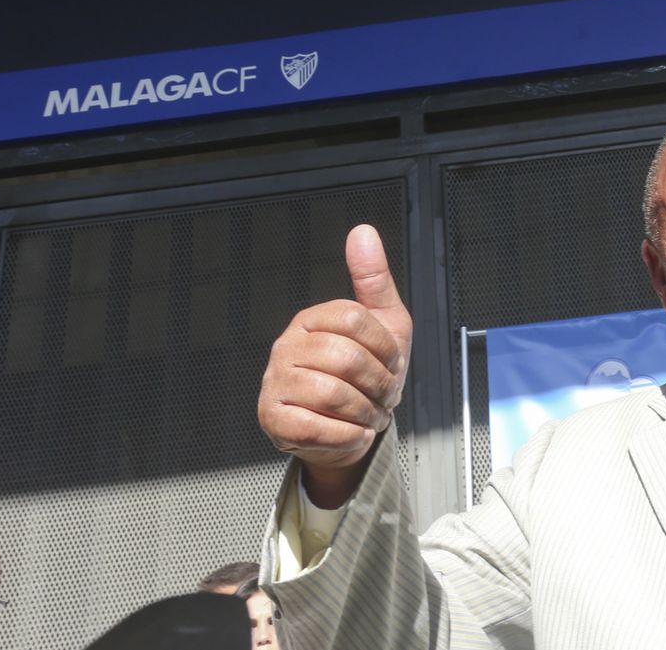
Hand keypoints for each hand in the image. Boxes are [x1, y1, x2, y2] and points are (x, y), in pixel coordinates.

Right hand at [257, 224, 412, 505]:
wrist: (349, 427)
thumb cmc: (367, 374)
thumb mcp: (383, 322)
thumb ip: (373, 278)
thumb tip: (362, 232)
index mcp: (312, 319)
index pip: (354, 319)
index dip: (385, 347)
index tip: (393, 363)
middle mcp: (287, 346)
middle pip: (347, 359)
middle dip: (379, 384)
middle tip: (383, 396)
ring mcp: (275, 381)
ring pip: (333, 394)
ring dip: (365, 412)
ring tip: (369, 414)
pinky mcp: (272, 417)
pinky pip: (317, 427)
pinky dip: (347, 435)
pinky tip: (352, 430)